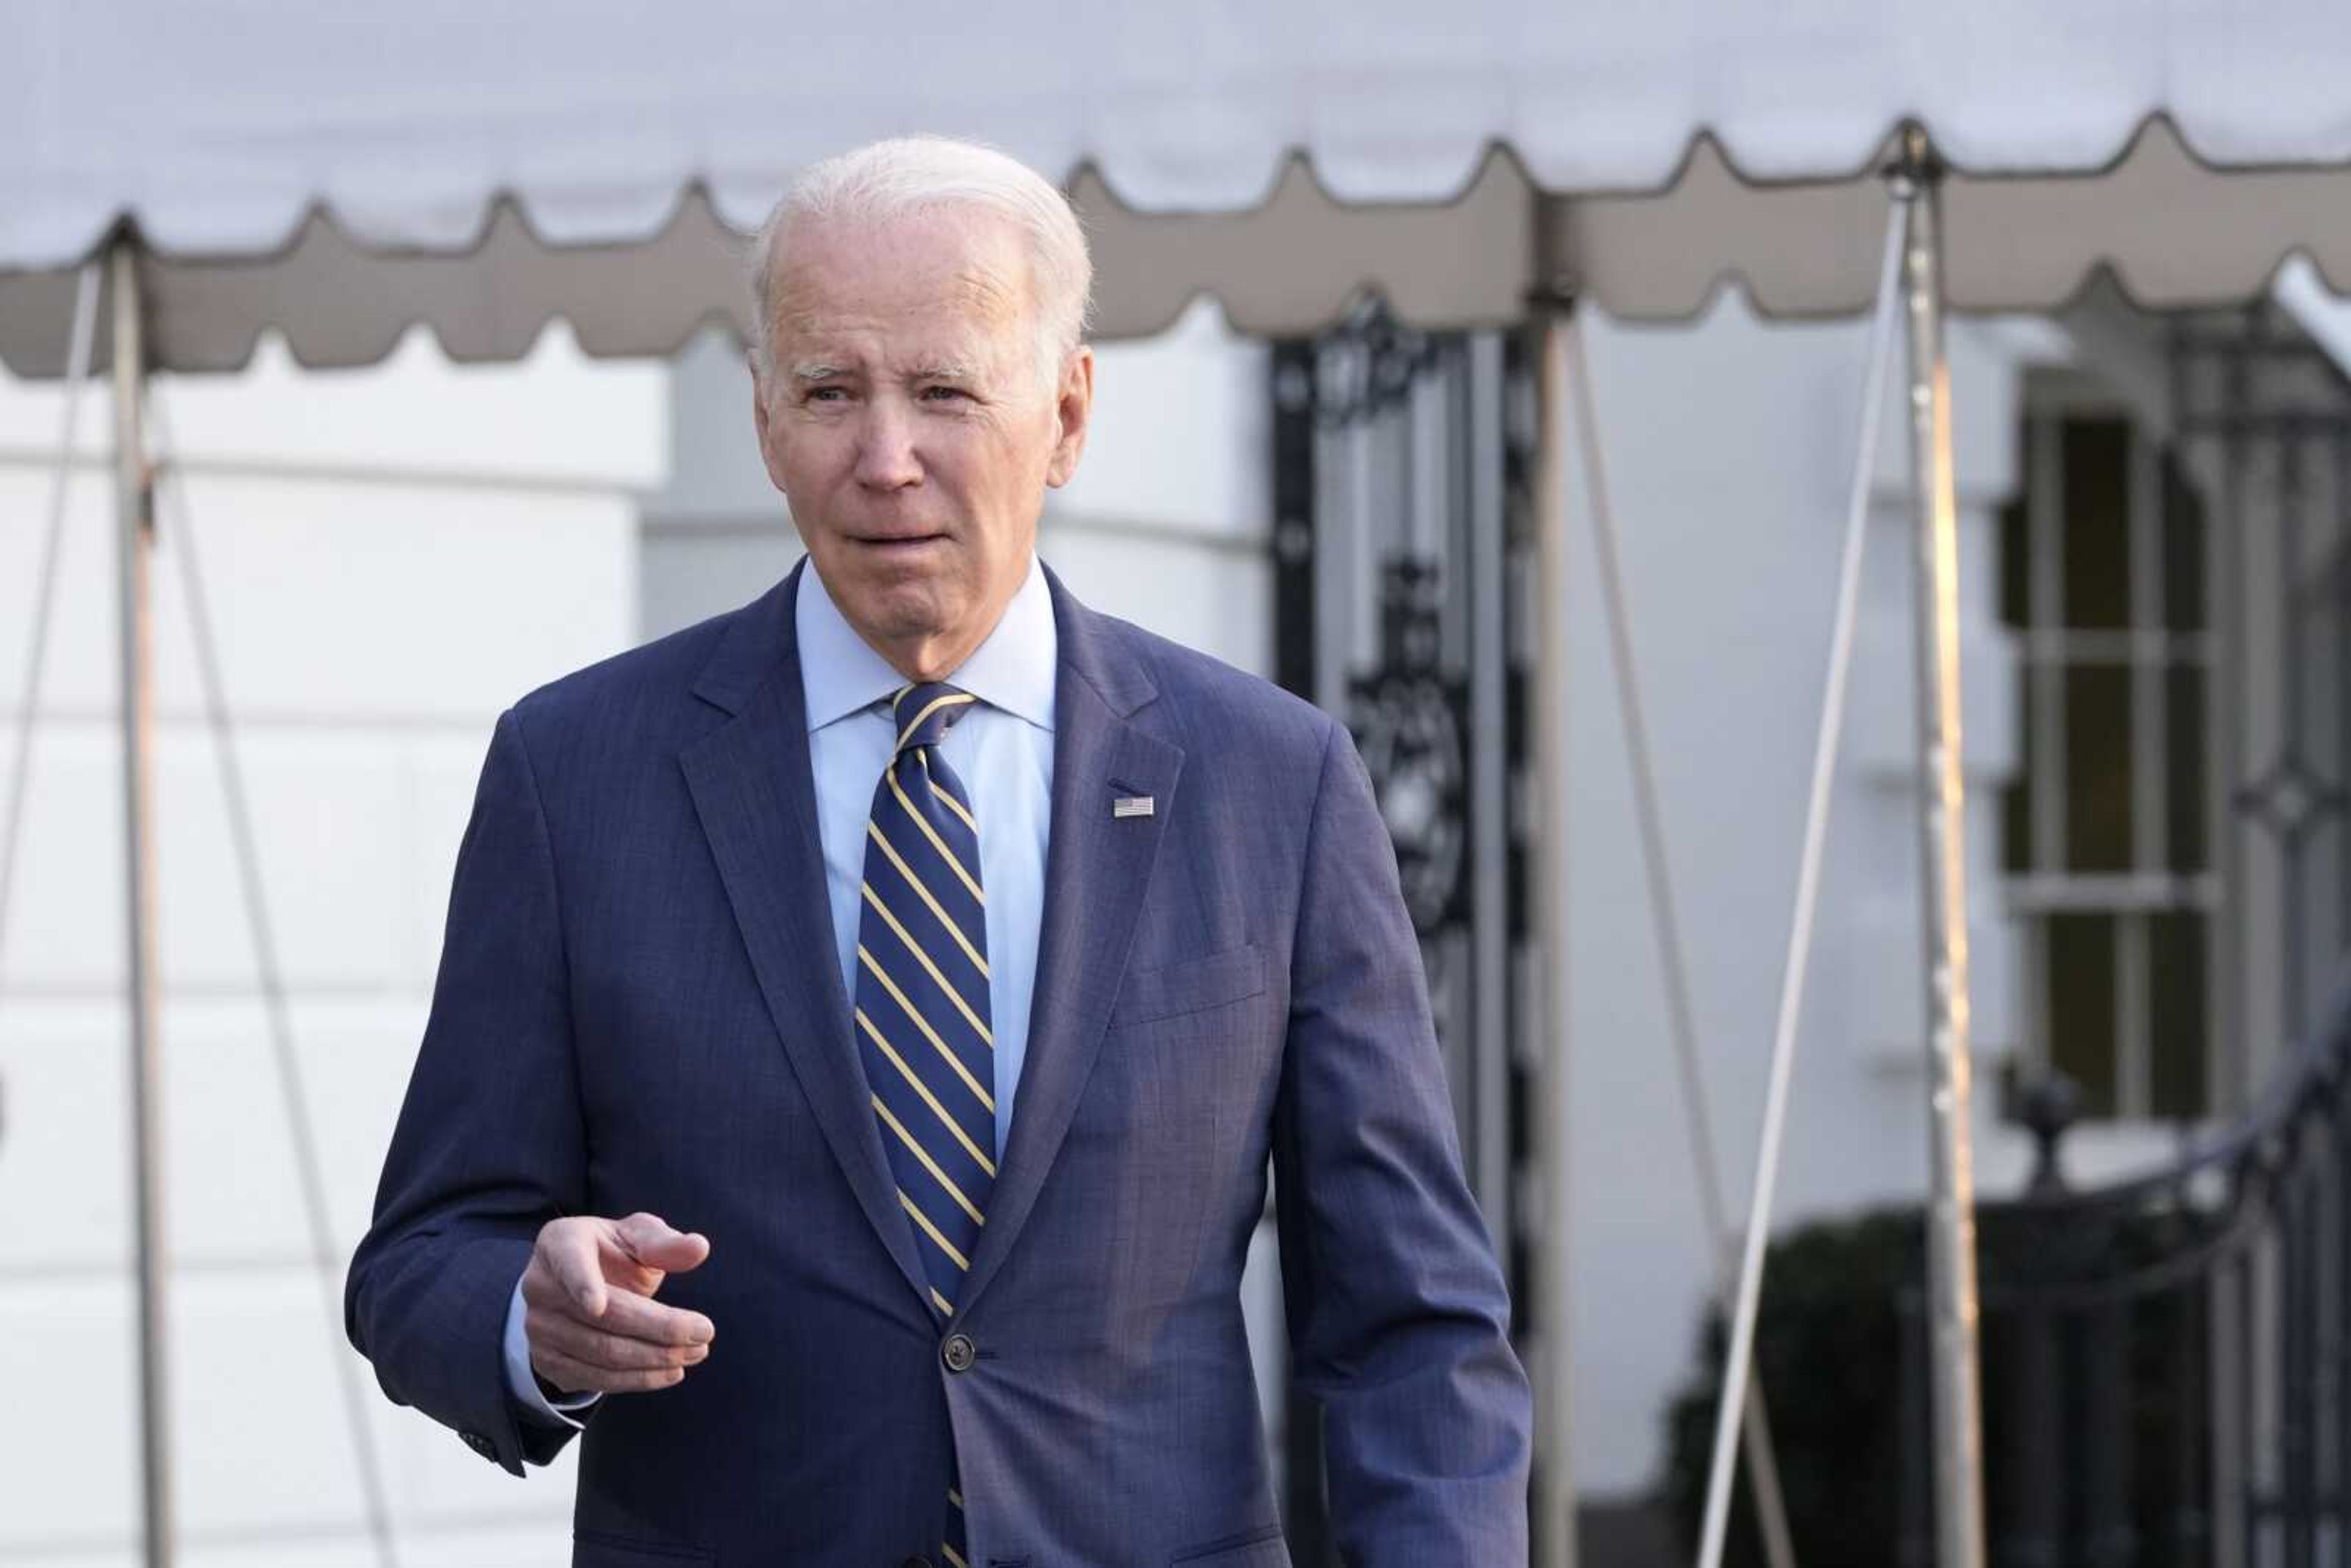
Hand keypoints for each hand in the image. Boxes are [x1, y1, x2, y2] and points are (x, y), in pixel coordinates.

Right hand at [521, 1211, 714, 1395]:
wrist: (577, 1286)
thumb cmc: (613, 1253)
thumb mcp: (637, 1236)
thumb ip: (665, 1243)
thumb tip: (699, 1248)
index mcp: (560, 1243)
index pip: (568, 1262)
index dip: (581, 1284)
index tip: (597, 1306)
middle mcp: (540, 1287)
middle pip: (603, 1318)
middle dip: (660, 1328)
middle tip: (704, 1333)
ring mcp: (539, 1329)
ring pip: (602, 1353)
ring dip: (655, 1358)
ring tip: (696, 1352)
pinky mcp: (548, 1362)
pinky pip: (595, 1379)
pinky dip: (637, 1379)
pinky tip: (670, 1371)